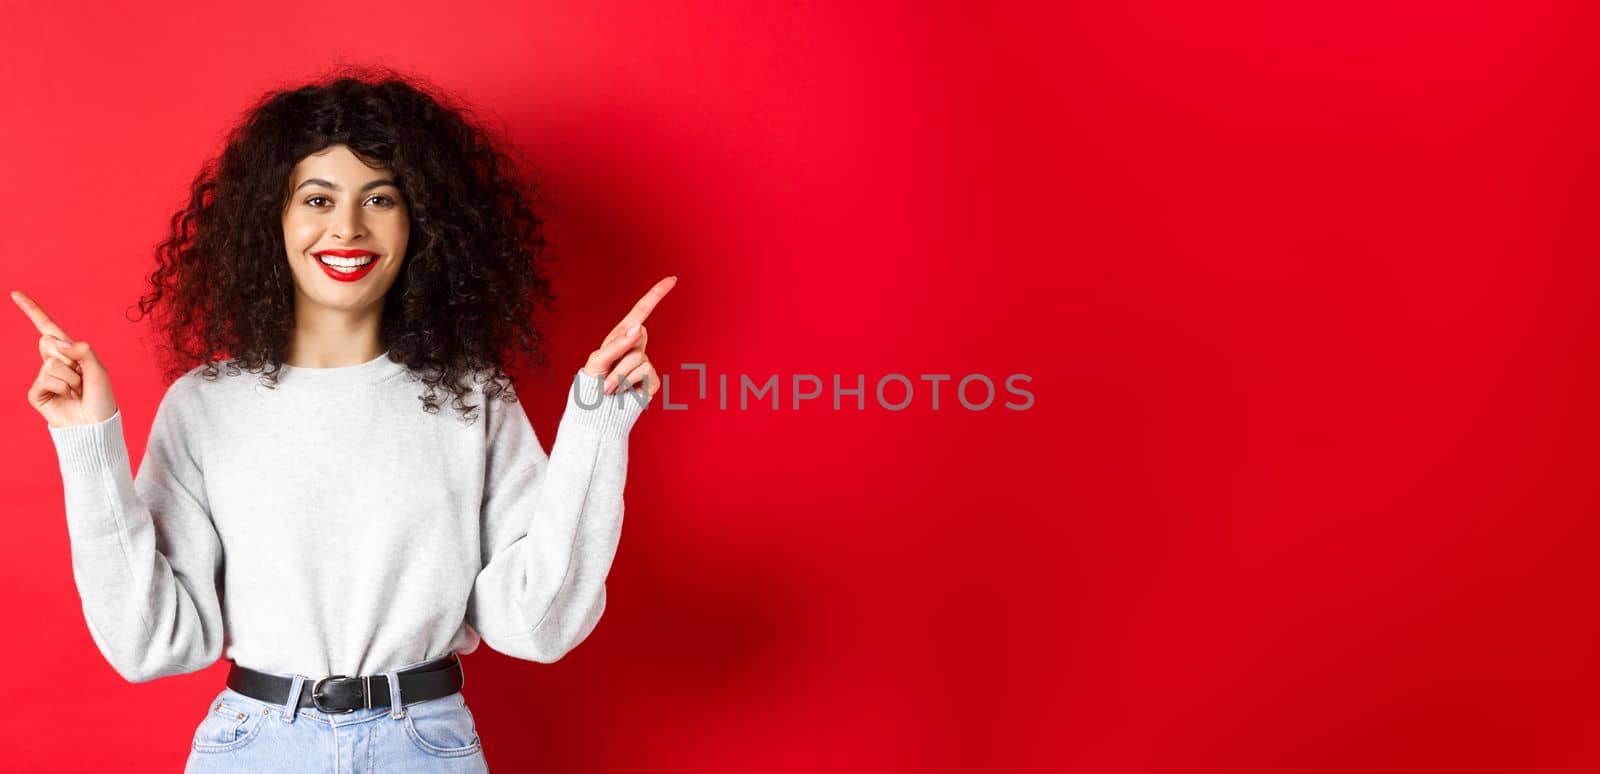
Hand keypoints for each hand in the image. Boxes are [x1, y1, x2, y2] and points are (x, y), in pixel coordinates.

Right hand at [11, 290, 118, 427]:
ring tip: (77, 391)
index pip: (46, 327)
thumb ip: (82, 351)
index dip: (32, 310)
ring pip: (51, 362)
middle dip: (70, 358)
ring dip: (71, 378)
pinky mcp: (36, 392)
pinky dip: (62, 387)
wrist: (95, 426)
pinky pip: (46, 378)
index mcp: (68, 353)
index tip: (15, 293)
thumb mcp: (98, 370)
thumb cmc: (100, 398)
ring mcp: (43, 377)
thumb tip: (55, 341)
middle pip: (48, 341)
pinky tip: (66, 398)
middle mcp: (53, 361)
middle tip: (81, 378)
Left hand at [581, 276, 675, 400]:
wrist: (596, 415)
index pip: (640, 313)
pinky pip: (643, 372)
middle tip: (619, 356)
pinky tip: (622, 393)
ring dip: (617, 375)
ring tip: (609, 388)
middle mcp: (635, 349)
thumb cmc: (591, 387)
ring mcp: (645, 365)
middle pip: (639, 333)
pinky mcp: (652, 382)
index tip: (672, 279)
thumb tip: (641, 327)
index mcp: (620, 338)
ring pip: (636, 357)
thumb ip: (617, 344)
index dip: (656, 295)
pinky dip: (627, 383)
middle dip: (626, 341)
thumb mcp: (597, 361)